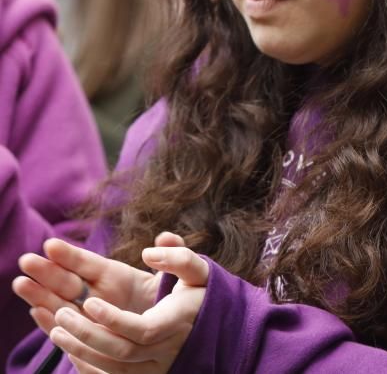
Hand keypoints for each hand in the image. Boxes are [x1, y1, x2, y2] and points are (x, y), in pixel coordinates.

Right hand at [13, 233, 185, 335]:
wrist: (178, 328)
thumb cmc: (178, 297)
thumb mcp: (184, 275)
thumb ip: (177, 255)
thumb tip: (166, 235)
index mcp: (116, 275)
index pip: (88, 263)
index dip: (71, 255)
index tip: (52, 245)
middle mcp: (99, 293)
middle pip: (68, 281)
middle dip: (47, 272)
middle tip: (27, 262)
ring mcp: (91, 314)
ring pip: (61, 303)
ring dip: (41, 294)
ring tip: (21, 283)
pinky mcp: (90, 333)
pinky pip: (67, 328)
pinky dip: (51, 321)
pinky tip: (36, 311)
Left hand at [48, 246, 208, 373]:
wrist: (219, 327)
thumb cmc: (201, 294)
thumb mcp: (199, 272)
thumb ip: (179, 257)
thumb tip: (150, 251)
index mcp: (178, 322)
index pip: (142, 329)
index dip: (113, 320)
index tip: (89, 302)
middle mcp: (168, 350)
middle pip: (123, 351)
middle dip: (88, 335)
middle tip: (61, 314)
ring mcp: (157, 368)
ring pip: (114, 368)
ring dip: (82, 350)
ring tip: (56, 329)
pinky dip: (88, 365)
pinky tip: (69, 347)